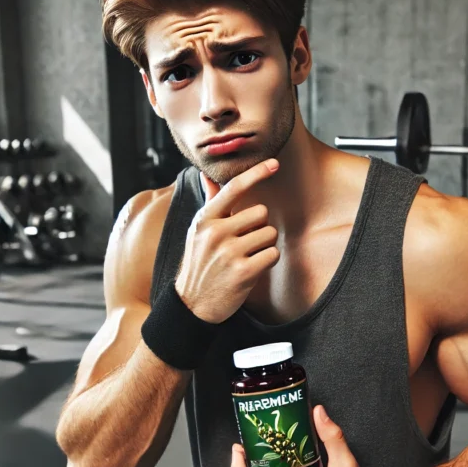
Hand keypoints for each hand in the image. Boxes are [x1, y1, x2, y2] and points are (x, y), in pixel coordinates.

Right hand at [175, 160, 280, 323]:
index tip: (274, 163)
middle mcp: (216, 233)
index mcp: (205, 219)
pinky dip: (267, 260)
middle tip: (244, 242)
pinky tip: (252, 268)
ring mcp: (229, 252)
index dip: (256, 173)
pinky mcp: (243, 272)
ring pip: (269, 234)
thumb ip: (210, 202)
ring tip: (246, 256)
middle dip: (259, 227)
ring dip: (264, 245)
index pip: (234, 188)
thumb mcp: (198, 231)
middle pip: (261, 213)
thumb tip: (207, 175)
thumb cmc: (200, 263)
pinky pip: (272, 254)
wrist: (192, 303)